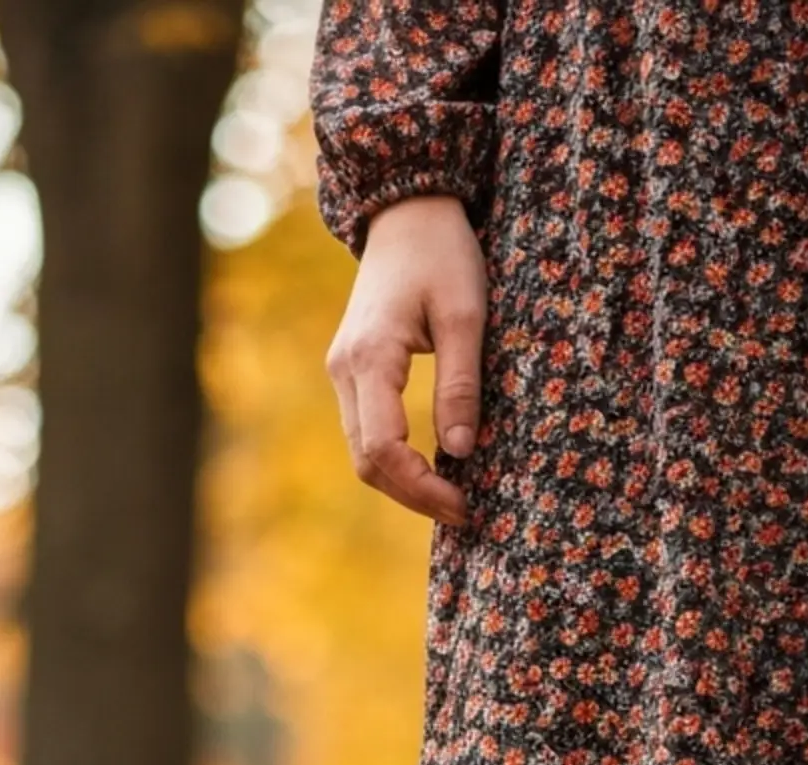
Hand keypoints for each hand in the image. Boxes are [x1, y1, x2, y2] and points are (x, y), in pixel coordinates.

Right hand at [325, 194, 485, 526]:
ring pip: (363, 453)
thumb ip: (460, 384)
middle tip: (463, 511)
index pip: (383, 450)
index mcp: (370, 358)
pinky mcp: (352, 371)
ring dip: (404, 482)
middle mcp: (344, 371)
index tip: (463, 503)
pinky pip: (367, 432)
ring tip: (451, 495)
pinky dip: (397, 459)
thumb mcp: (465, 314)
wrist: (406, 210)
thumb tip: (460, 451)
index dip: (422, 488)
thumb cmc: (442, 252)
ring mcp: (343, 373)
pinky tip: (432, 465)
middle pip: (367, 463)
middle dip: (413, 496)